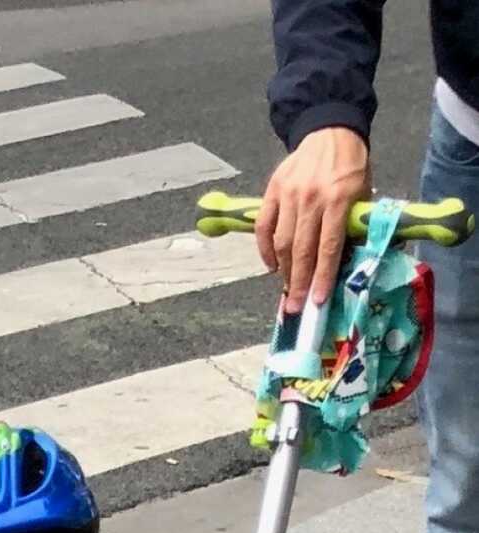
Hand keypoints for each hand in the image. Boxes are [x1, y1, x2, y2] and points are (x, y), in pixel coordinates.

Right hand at [256, 128, 370, 312]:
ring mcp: (289, 194)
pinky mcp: (273, 189)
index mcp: (337, 200)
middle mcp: (311, 198)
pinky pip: (264, 226)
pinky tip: (272, 264)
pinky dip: (264, 249)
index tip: (317, 301)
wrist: (330, 131)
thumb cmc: (351, 167)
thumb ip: (352, 226)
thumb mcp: (362, 194)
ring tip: (288, 289)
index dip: (322, 277)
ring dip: (284, 270)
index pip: (328, 248)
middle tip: (295, 307)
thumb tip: (344, 263)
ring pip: (281, 242)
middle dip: (298, 283)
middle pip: (301, 250)